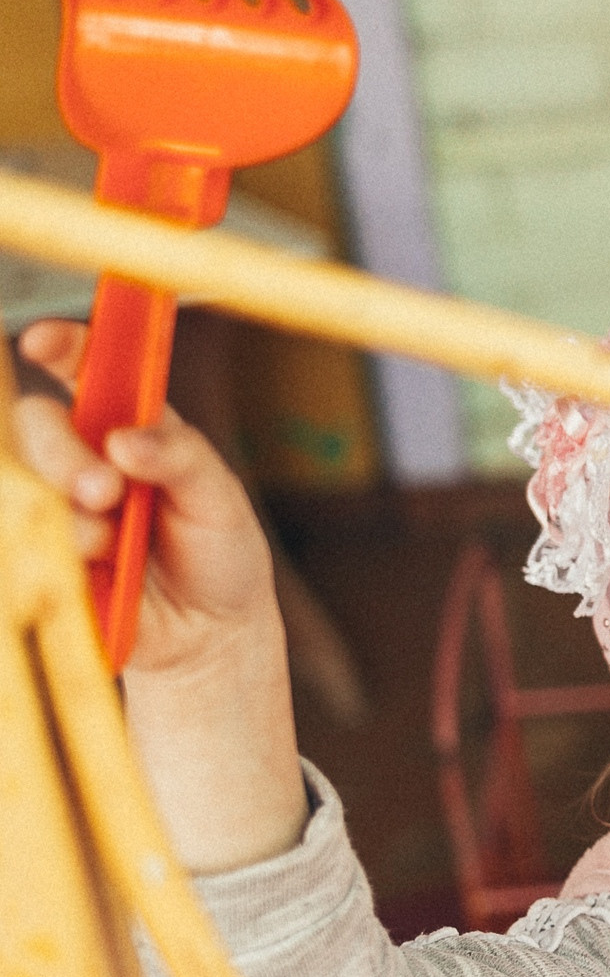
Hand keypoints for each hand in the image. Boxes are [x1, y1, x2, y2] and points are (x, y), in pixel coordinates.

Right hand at [13, 320, 304, 869]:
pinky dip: (57, 551)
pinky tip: (94, 568)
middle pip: (39, 425)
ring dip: (71, 515)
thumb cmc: (222, 555)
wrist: (211, 635)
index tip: (47, 341)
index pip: (90, 371)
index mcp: (133, 429)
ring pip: (28, 483)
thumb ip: (183, 459)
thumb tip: (126, 439)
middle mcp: (88, 458)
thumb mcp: (222, 502)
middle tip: (106, 491)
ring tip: (116, 547)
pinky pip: (21, 534)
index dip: (67, 348)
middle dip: (65, 455)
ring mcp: (61, 504)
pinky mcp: (44, 550)